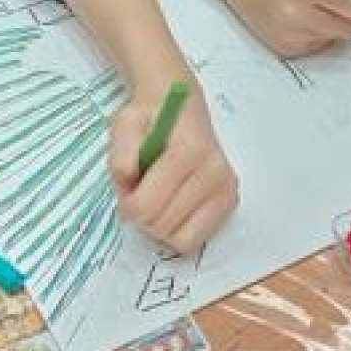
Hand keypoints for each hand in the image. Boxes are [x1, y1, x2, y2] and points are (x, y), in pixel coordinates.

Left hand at [107, 88, 237, 252]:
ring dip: (160, 227)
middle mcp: (213, 171)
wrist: (180, 110)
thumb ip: (121, 153)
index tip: (126, 192)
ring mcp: (225, 189)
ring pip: (181, 239)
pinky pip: (197, 240)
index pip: (146, 206)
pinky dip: (179, 231)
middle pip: (162, 227)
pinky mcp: (229, 202)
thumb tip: (127, 179)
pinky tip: (173, 207)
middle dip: (143, 216)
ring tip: (157, 199)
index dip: (127, 206)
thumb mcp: (125, 124)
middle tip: (140, 193)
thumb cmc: (151, 119)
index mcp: (188, 150)